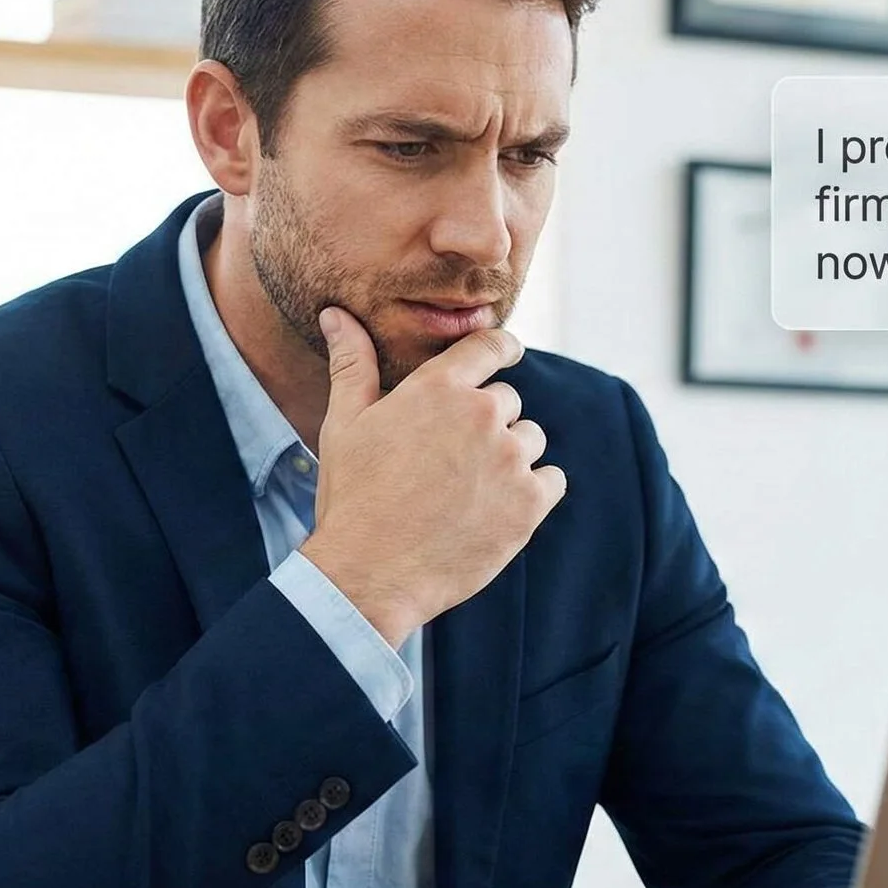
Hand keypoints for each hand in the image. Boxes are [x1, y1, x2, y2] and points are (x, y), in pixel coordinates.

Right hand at [300, 306, 565, 644]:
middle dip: (486, 426)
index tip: (508, 356)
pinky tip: (496, 511)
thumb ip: (352, 363)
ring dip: (510, 459)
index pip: (490, 346)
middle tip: (451, 464)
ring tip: (469, 492)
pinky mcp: (529, 503)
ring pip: (530, 441)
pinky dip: (532, 493)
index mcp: (437, 388)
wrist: (368, 573)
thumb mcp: (345, 424)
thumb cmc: (352, 497)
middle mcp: (480, 414)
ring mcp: (509, 459)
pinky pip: (551, 481)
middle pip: (507, 402)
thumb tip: (336, 314)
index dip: (503, 350)